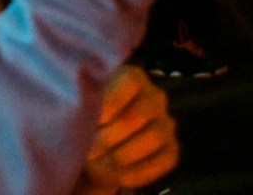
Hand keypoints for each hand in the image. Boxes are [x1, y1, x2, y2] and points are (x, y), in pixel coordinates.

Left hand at [80, 67, 179, 193]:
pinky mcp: (170, 150)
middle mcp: (154, 97)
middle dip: (111, 135)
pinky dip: (137, 171)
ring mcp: (165, 124)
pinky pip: (161, 161)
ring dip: (122, 154)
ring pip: (153, 136)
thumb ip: (85, 92)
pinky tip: (116, 176)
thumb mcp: (82, 105)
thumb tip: (82, 76)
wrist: (96, 150)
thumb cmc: (87, 120)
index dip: (111, 102)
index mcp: (133, 77)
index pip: (130, 82)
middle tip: (89, 149)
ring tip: (99, 164)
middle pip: (139, 113)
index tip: (93, 119)